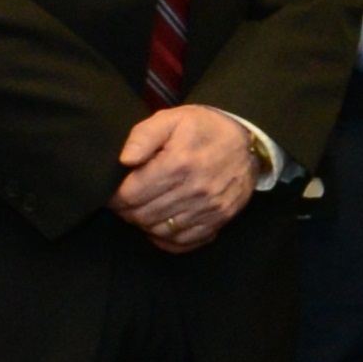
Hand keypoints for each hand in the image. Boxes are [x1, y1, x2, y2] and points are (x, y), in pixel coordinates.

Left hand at [118, 102, 270, 246]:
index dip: (115, 196)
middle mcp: (194, 190)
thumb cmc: (205, 128)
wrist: (248, 141)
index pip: (131, 195)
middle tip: (126, 201)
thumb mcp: (172, 119)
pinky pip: (184, 242)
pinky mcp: (219, 220)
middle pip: (143, 216)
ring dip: (145, 224)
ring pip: (161, 231)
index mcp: (178, 164)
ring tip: (143, 210)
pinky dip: (167, 240)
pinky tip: (161, 225)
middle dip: (127, 211)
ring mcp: (209, 208)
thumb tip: (125, 161)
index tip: (114, 191)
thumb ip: (144, 136)